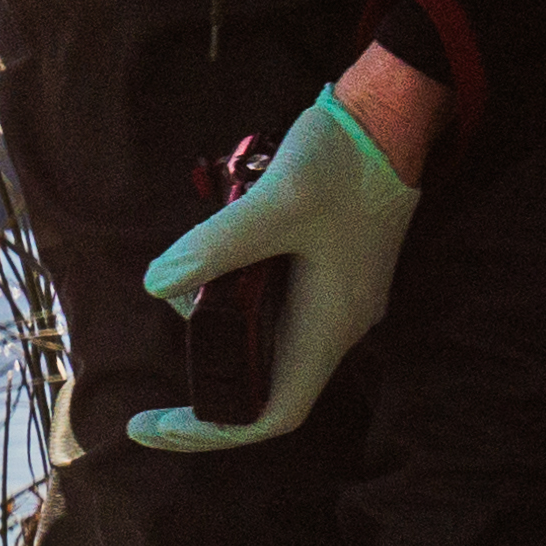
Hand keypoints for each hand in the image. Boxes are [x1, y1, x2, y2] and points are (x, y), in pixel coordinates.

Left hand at [129, 84, 427, 452]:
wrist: (392, 114)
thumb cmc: (343, 159)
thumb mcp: (274, 202)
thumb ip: (214, 247)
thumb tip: (154, 286)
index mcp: (330, 324)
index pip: (272, 414)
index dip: (212, 431)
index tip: (153, 427)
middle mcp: (336, 323)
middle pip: (264, 384)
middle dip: (206, 379)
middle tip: (158, 350)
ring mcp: (335, 298)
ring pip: (265, 342)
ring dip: (216, 325)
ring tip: (182, 278)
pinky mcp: (328, 271)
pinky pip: (273, 308)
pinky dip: (233, 298)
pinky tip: (209, 261)